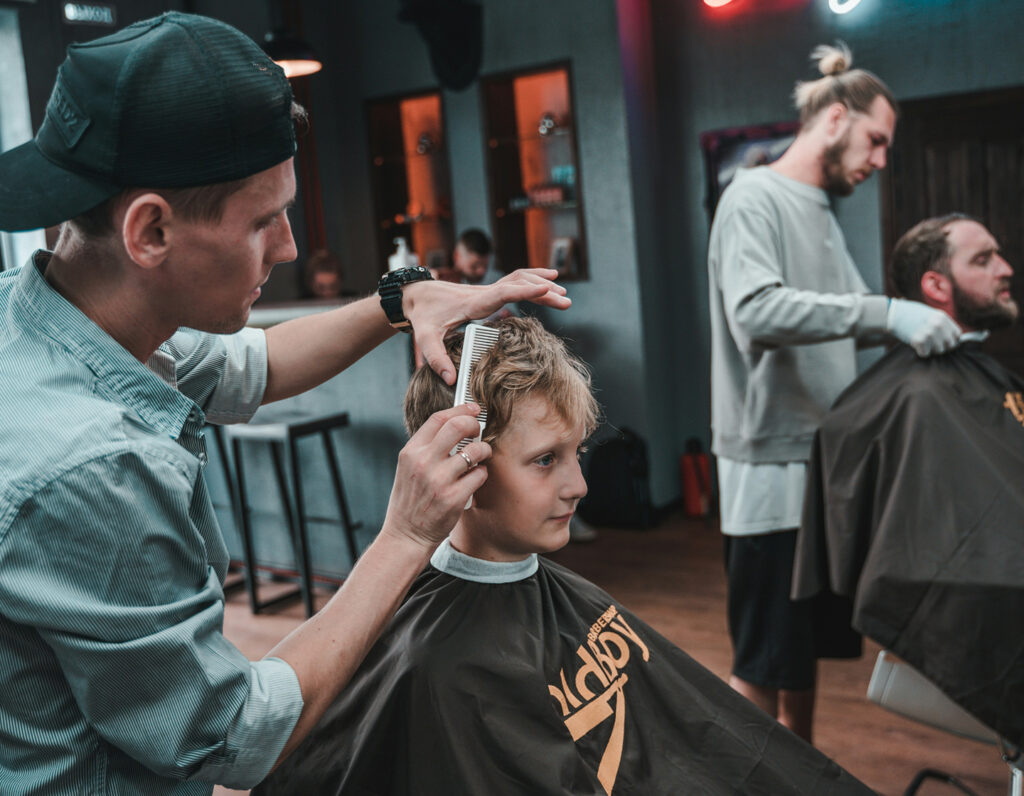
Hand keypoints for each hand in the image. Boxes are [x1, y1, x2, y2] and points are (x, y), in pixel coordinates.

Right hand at [380, 405, 490, 550]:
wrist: (405, 536)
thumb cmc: (410, 501)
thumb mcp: (409, 468)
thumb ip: (427, 447)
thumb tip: (456, 425)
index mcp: (411, 452)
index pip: (438, 418)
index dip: (460, 409)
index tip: (473, 409)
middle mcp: (423, 463)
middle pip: (458, 426)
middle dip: (474, 424)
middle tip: (479, 431)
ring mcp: (438, 481)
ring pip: (474, 451)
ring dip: (483, 451)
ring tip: (481, 457)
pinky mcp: (453, 498)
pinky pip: (479, 475)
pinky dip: (482, 474)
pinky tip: (475, 479)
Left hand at [403, 268, 570, 383]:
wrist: (415, 295)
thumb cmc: (422, 316)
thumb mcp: (425, 338)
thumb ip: (436, 359)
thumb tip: (451, 380)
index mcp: (474, 302)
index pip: (503, 292)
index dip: (525, 290)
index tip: (546, 289)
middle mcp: (484, 292)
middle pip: (518, 283)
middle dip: (543, 290)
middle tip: (566, 301)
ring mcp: (487, 290)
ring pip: (519, 278)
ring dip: (541, 283)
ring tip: (564, 295)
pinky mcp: (488, 292)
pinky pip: (514, 280)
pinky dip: (532, 279)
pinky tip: (547, 282)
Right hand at [886, 298, 961, 356]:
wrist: (892, 314)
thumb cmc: (910, 314)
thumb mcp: (930, 314)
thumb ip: (942, 323)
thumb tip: (953, 338)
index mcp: (943, 317)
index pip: (957, 334)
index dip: (950, 339)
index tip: (941, 339)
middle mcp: (939, 325)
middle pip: (950, 344)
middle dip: (941, 345)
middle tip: (930, 342)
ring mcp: (930, 333)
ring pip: (938, 351)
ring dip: (930, 349)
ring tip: (921, 341)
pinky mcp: (919, 341)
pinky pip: (925, 354)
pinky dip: (920, 351)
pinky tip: (914, 343)